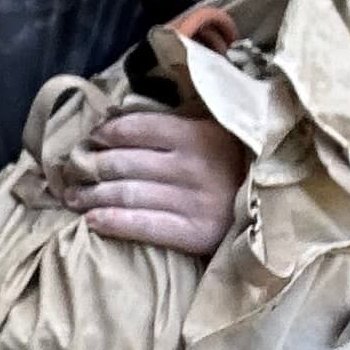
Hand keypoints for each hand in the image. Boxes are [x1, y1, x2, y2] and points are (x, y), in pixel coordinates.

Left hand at [61, 106, 245, 257]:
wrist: (278, 212)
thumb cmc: (239, 165)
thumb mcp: (218, 131)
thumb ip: (180, 120)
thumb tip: (120, 116)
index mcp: (199, 135)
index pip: (137, 129)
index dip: (107, 133)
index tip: (92, 138)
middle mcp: (194, 166)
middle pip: (125, 163)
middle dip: (91, 166)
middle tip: (71, 171)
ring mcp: (194, 202)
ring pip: (127, 194)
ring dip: (92, 196)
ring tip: (72, 197)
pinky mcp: (195, 233)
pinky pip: (143, 226)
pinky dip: (112, 223)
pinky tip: (91, 221)